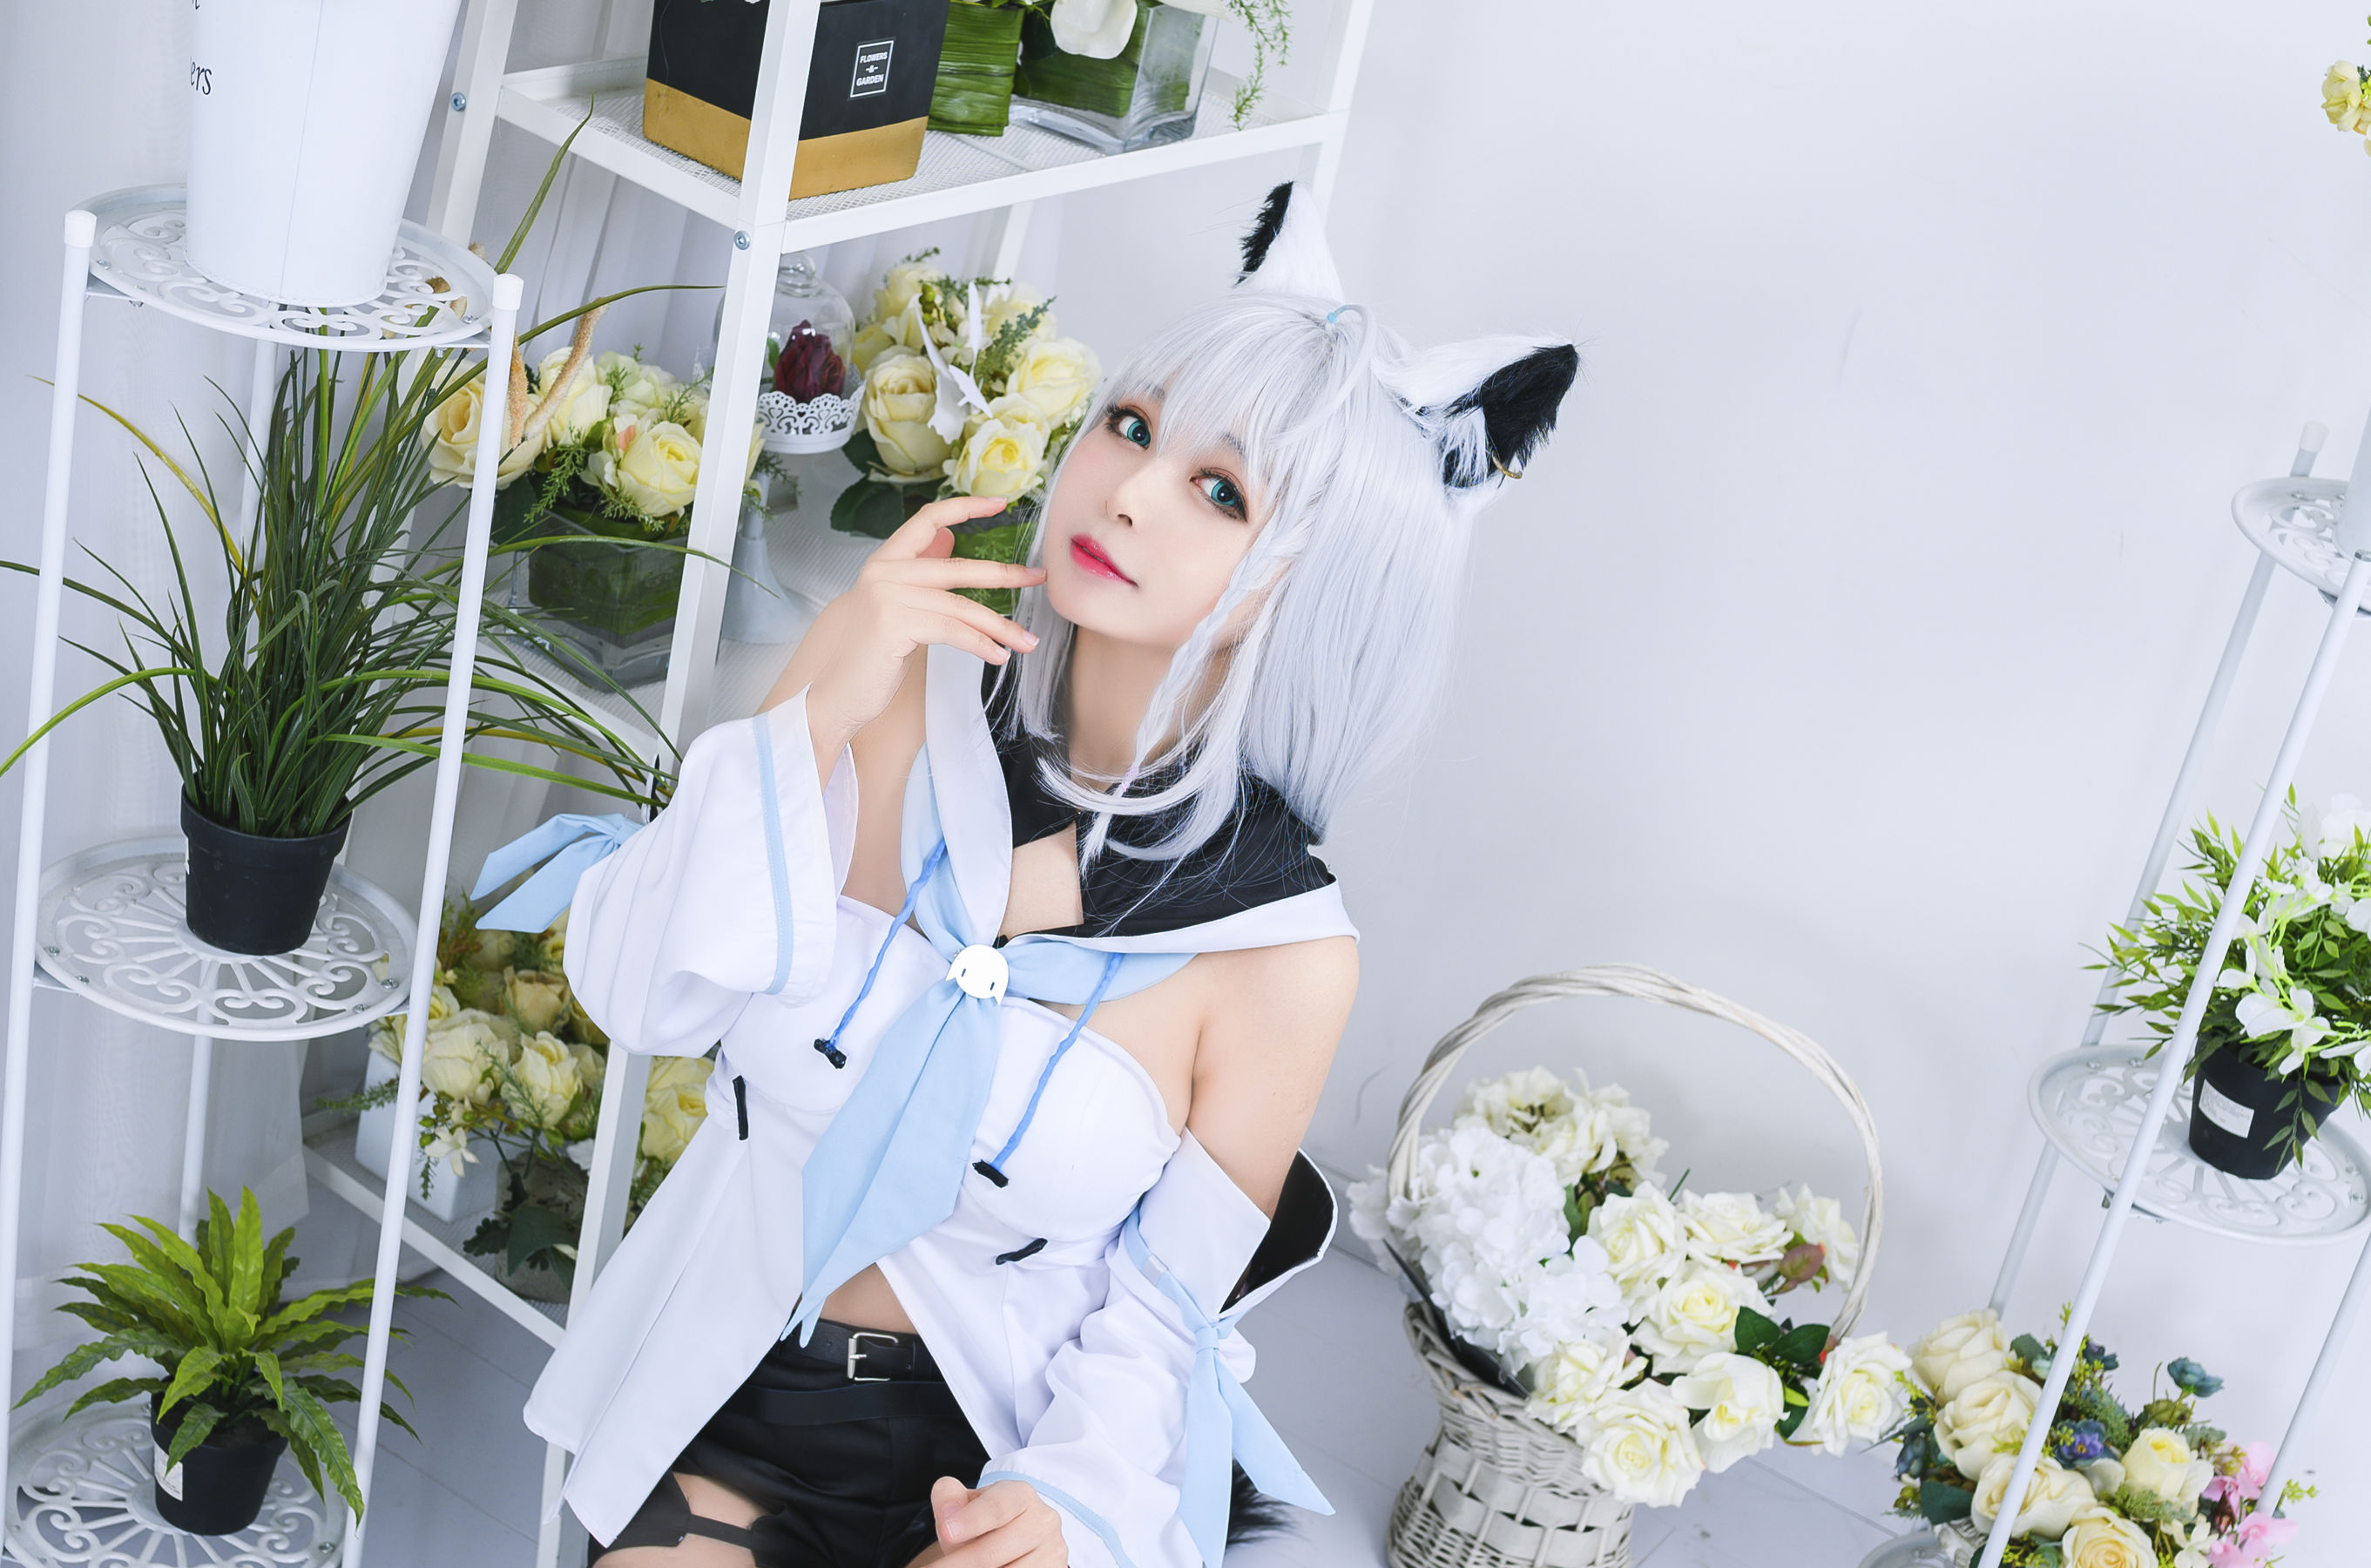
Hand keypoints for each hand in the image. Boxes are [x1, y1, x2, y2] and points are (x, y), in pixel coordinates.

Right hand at [777, 496, 1045, 763]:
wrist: (831, 694)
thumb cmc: (866, 655)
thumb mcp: (894, 606)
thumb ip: (920, 575)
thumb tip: (950, 541)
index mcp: (886, 562)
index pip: (928, 518)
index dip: (966, 507)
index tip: (1001, 503)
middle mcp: (885, 572)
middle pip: (958, 567)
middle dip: (1005, 574)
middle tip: (1039, 578)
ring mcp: (888, 595)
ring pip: (961, 606)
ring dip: (1001, 626)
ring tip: (1027, 641)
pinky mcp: (894, 623)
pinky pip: (953, 631)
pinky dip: (981, 645)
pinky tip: (999, 656)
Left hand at [919, 1476, 1067, 1567]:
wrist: (1007, 1545)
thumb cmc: (980, 1525)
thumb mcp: (963, 1506)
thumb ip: (949, 1498)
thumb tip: (949, 1513)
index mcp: (1020, 1494)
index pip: (996, 1507)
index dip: (970, 1520)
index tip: (946, 1531)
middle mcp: (1043, 1520)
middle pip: (992, 1551)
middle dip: (958, 1564)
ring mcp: (1053, 1549)